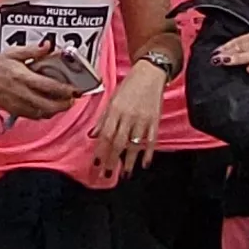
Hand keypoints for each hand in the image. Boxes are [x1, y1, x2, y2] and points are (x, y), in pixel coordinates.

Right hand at [0, 44, 77, 122]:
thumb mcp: (14, 52)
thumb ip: (33, 50)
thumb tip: (48, 45)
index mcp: (22, 77)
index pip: (48, 86)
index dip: (64, 90)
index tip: (74, 90)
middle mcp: (20, 93)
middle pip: (47, 105)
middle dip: (63, 105)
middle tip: (72, 100)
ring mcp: (16, 103)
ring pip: (40, 113)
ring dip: (54, 111)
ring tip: (63, 105)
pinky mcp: (12, 110)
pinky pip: (31, 116)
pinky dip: (43, 115)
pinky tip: (48, 109)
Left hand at [94, 58, 165, 178]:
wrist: (150, 74)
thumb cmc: (129, 85)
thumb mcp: (112, 99)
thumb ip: (103, 119)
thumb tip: (93, 135)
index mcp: (115, 110)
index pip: (106, 135)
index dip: (100, 151)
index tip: (96, 164)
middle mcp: (128, 116)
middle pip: (118, 143)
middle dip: (112, 160)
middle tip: (107, 174)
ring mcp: (143, 119)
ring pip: (134, 145)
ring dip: (129, 161)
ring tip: (124, 174)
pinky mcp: (155, 121)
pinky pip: (151, 140)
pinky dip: (148, 153)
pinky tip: (144, 163)